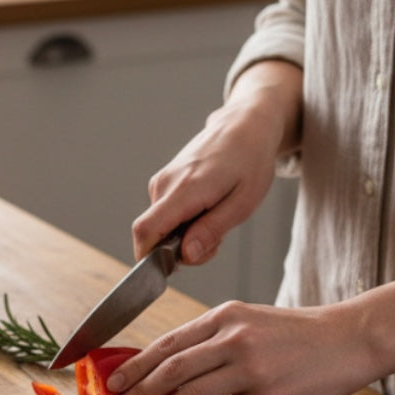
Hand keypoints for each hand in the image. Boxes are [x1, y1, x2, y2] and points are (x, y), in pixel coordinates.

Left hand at [106, 300, 376, 394]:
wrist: (348, 340)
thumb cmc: (295, 335)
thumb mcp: (249, 320)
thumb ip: (211, 337)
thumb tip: (166, 365)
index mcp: (224, 316)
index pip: (168, 343)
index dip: (135, 365)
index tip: (113, 383)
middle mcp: (233, 339)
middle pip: (171, 370)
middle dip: (138, 393)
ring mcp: (251, 369)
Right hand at [132, 60, 302, 264]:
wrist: (244, 126)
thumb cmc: (250, 162)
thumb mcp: (242, 203)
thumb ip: (211, 230)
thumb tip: (185, 256)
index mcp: (184, 189)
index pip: (145, 231)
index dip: (149, 258)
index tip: (172, 268)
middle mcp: (164, 184)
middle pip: (153, 236)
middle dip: (179, 251)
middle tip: (215, 242)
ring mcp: (161, 182)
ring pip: (160, 227)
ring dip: (185, 236)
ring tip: (216, 219)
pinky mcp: (163, 182)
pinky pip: (164, 215)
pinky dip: (183, 223)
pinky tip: (207, 209)